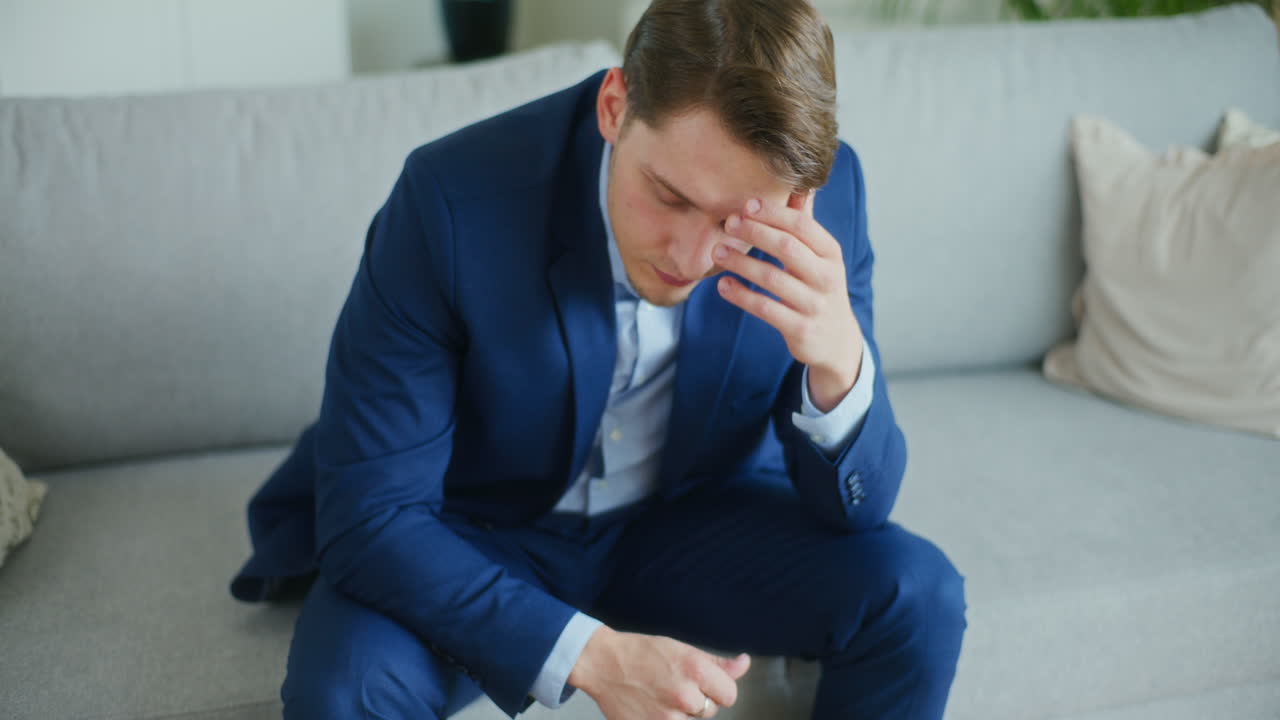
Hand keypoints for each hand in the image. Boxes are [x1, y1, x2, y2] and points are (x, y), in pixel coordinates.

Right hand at [569, 625, 750, 718]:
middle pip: (711, 710)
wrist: (602, 664)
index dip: (718, 690)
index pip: (730, 695)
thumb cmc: (641, 653)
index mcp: (695, 668)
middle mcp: (685, 694)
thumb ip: (718, 663)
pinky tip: (653, 708)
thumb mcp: (683, 649)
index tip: (705, 685)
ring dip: (682, 714)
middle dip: (698, 701)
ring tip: (661, 697)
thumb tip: (744, 663)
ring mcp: (668, 717)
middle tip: (674, 686)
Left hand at [714, 192, 864, 412]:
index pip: (802, 226)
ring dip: (742, 263)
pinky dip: (741, 295)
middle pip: (787, 247)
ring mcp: (814, 304)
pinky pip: (765, 309)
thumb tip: (800, 184)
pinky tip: (723, 285)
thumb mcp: (821, 257)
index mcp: (830, 253)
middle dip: (755, 232)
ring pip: (773, 278)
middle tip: (728, 224)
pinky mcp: (800, 328)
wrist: (836, 340)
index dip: (773, 213)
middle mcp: (826, 276)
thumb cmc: (820, 288)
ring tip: (718, 252)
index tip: (746, 205)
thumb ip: (806, 224)